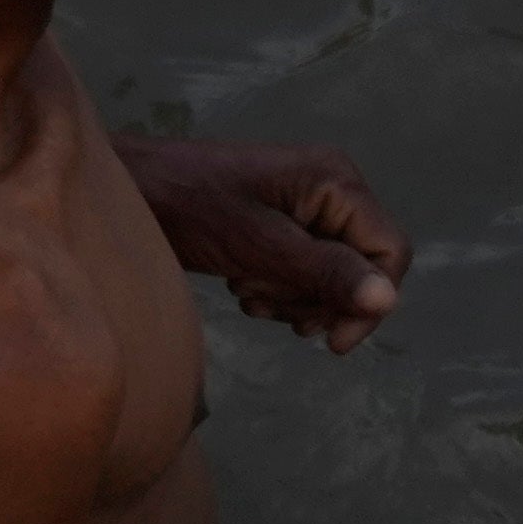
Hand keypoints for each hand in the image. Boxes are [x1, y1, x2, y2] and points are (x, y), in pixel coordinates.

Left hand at [124, 138, 408, 348]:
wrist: (131, 192)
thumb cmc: (189, 210)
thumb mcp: (260, 248)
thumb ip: (326, 272)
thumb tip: (387, 300)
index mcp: (336, 182)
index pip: (391, 251)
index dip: (369, 301)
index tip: (329, 341)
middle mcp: (331, 189)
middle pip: (362, 268)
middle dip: (318, 298)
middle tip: (266, 302)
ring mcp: (308, 207)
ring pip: (332, 278)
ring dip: (292, 298)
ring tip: (247, 290)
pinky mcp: (284, 225)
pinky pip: (303, 273)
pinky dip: (277, 291)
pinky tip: (242, 285)